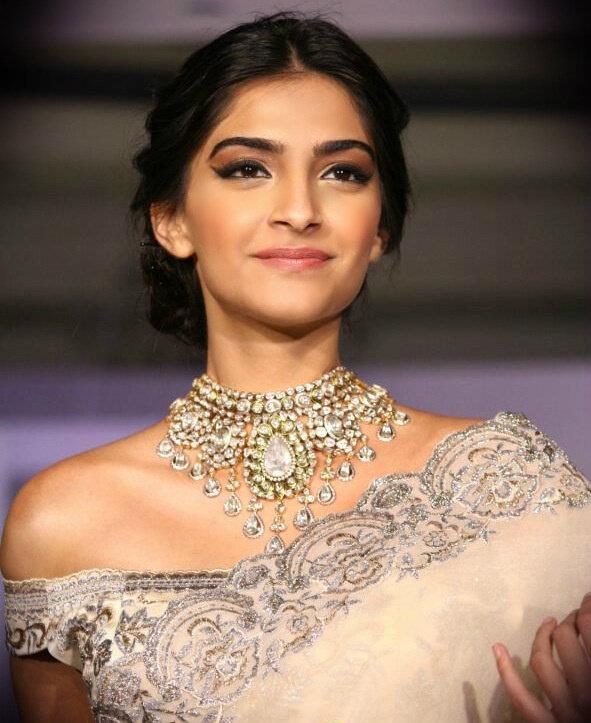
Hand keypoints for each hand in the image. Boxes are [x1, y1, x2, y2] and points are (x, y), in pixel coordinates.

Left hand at [492, 593, 590, 721]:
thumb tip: (590, 630)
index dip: (587, 610)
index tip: (588, 602)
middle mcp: (587, 695)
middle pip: (567, 640)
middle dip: (569, 622)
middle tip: (574, 618)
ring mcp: (565, 712)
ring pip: (543, 661)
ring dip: (542, 637)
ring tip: (550, 626)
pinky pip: (522, 699)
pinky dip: (506, 672)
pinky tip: (497, 648)